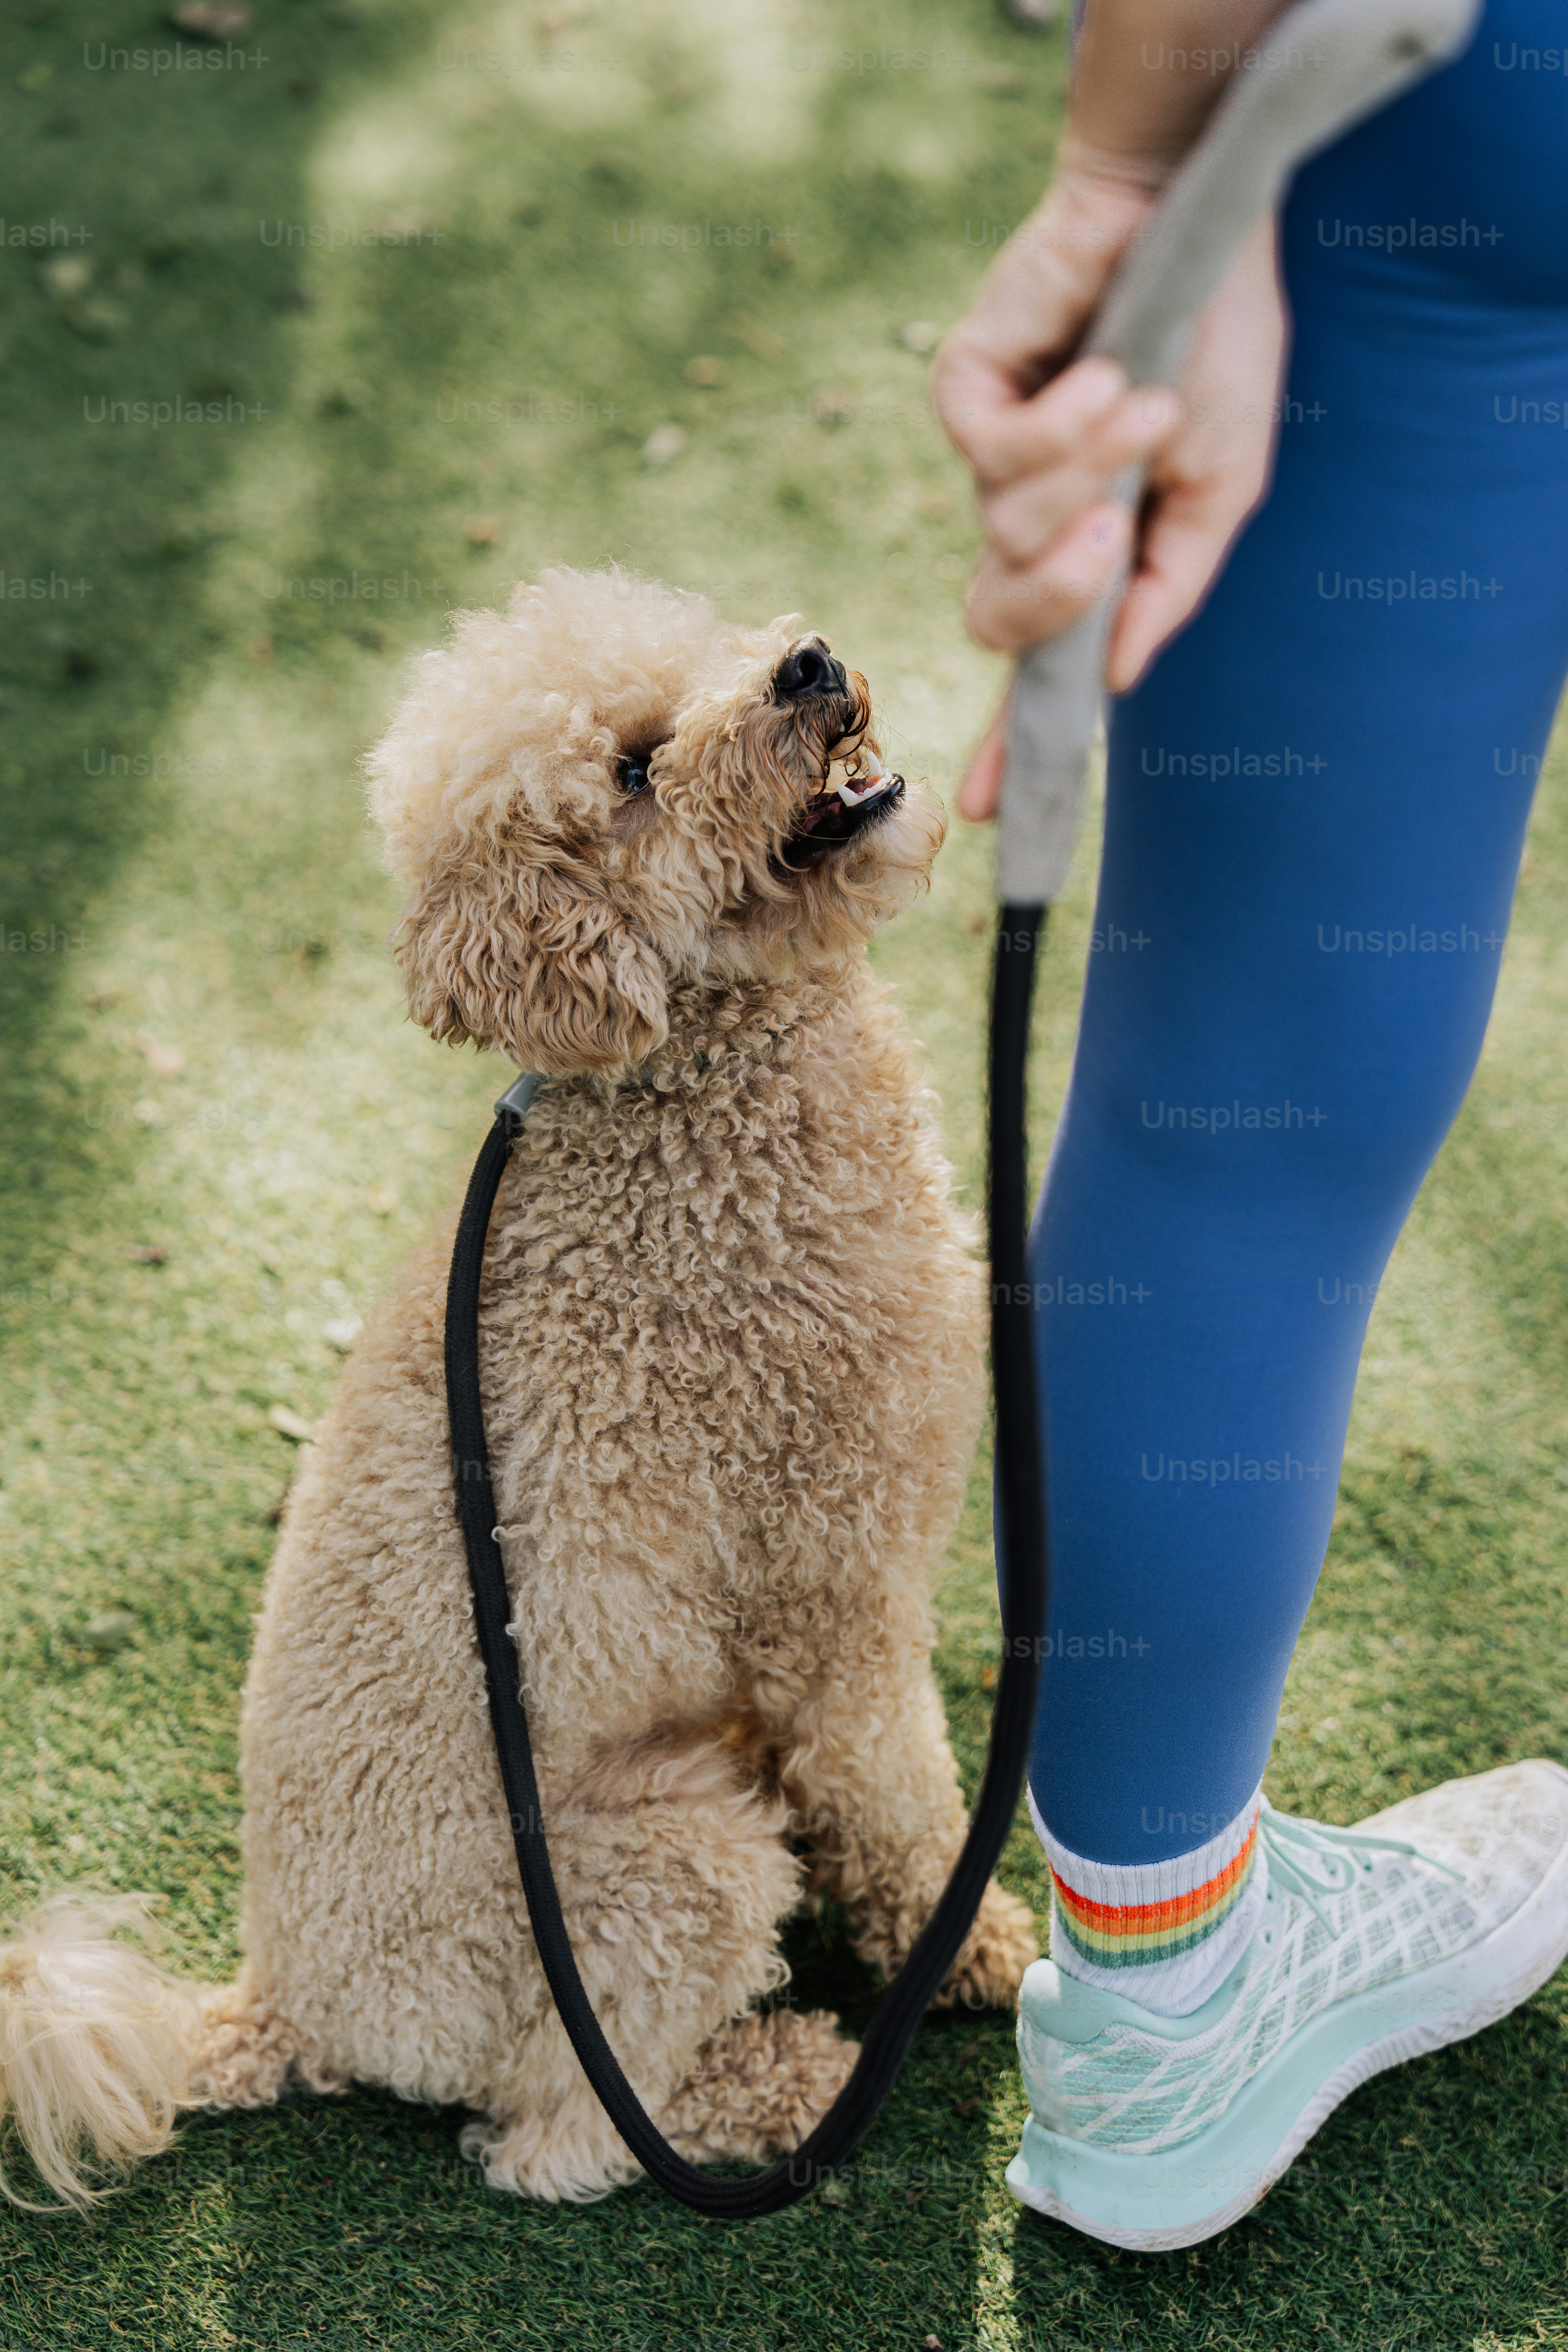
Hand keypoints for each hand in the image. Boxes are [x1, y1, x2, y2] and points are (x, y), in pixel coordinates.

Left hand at [934, 162, 1288, 818]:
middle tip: (1117, 529)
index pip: (1036, 665)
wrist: (1194, 225)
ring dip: (1089, 469)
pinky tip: (1101, 372)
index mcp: (1087, 550)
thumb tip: (1117, 677)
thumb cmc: (1216, 350)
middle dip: (1060, 590)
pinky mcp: (965, 389)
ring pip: (1004, 531)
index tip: (985, 813)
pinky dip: (1060, 421)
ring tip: (1143, 396)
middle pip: (999, 617)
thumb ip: (1168, 587)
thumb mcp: (1220, 489)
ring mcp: (991, 454)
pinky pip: (990, 455)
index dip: (1011, 741)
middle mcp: (1029, 516)